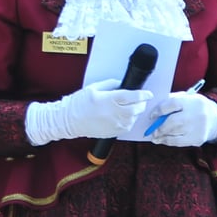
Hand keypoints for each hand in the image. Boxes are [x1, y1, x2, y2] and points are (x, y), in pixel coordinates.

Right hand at [26, 79, 151, 144]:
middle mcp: (115, 113)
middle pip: (138, 108)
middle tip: (139, 99)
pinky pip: (128, 126)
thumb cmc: (79, 103)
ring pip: (135, 118)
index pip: (135, 96)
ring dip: (135, 112)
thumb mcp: (94, 88)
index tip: (148, 93)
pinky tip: (123, 116)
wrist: (68, 121)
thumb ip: (111, 84)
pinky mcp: (114, 132)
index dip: (144, 94)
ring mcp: (115, 124)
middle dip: (141, 103)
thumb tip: (122, 84)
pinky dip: (129, 120)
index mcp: (111, 99)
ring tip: (128, 107)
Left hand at [148, 91, 216, 146]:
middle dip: (160, 127)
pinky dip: (169, 141)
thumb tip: (154, 109)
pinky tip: (163, 140)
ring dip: (162, 136)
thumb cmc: (195, 107)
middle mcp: (197, 114)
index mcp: (193, 101)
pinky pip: (179, 142)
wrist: (215, 118)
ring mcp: (198, 128)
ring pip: (174, 134)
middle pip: (173, 122)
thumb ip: (172, 100)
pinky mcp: (198, 139)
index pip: (173, 104)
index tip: (152, 115)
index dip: (159, 110)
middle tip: (152, 131)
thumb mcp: (187, 98)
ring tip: (155, 137)